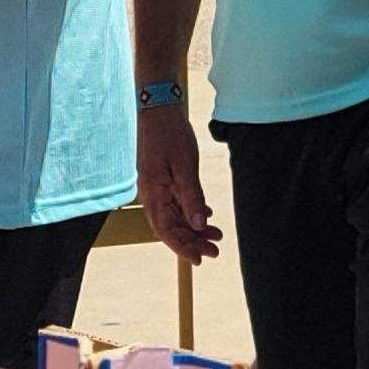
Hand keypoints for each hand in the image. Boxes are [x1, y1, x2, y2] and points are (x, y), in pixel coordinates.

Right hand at [137, 106, 219, 262]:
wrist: (159, 109)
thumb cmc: (169, 134)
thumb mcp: (185, 167)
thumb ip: (192, 198)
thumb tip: (199, 225)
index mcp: (153, 194)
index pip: (166, 231)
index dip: (183, 248)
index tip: (201, 259)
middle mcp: (152, 195)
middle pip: (171, 228)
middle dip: (193, 241)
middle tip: (215, 249)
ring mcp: (157, 188)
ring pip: (175, 217)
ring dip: (194, 228)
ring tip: (216, 234)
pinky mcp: (164, 179)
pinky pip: (176, 203)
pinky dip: (191, 212)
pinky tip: (207, 215)